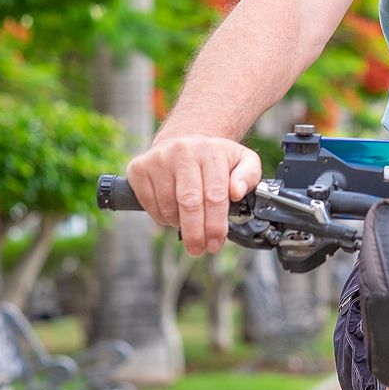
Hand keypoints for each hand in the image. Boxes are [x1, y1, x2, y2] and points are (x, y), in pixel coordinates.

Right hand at [125, 136, 262, 255]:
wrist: (185, 140)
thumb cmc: (215, 158)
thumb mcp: (243, 161)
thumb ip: (249, 177)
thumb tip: (237, 192)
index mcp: (211, 151)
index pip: (215, 196)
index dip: (215, 226)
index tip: (215, 243)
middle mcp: (182, 151)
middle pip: (189, 203)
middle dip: (195, 233)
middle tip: (198, 249)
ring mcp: (158, 159)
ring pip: (168, 207)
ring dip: (179, 225)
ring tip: (188, 223)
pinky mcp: (139, 168)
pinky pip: (149, 205)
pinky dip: (162, 218)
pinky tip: (173, 213)